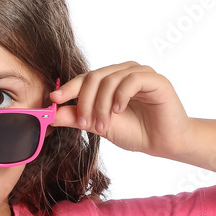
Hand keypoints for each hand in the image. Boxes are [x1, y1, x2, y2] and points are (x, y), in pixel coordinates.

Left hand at [49, 61, 191, 157]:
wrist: (164, 143)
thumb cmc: (135, 132)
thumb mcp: (99, 126)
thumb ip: (77, 118)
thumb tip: (50, 115)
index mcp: (111, 80)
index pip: (85, 78)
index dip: (68, 88)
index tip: (54, 99)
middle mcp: (124, 72)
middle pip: (94, 77)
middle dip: (85, 102)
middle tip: (85, 124)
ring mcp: (140, 73)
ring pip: (110, 80)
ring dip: (101, 105)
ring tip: (103, 125)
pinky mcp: (155, 80)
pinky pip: (131, 80)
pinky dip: (120, 96)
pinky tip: (118, 111)